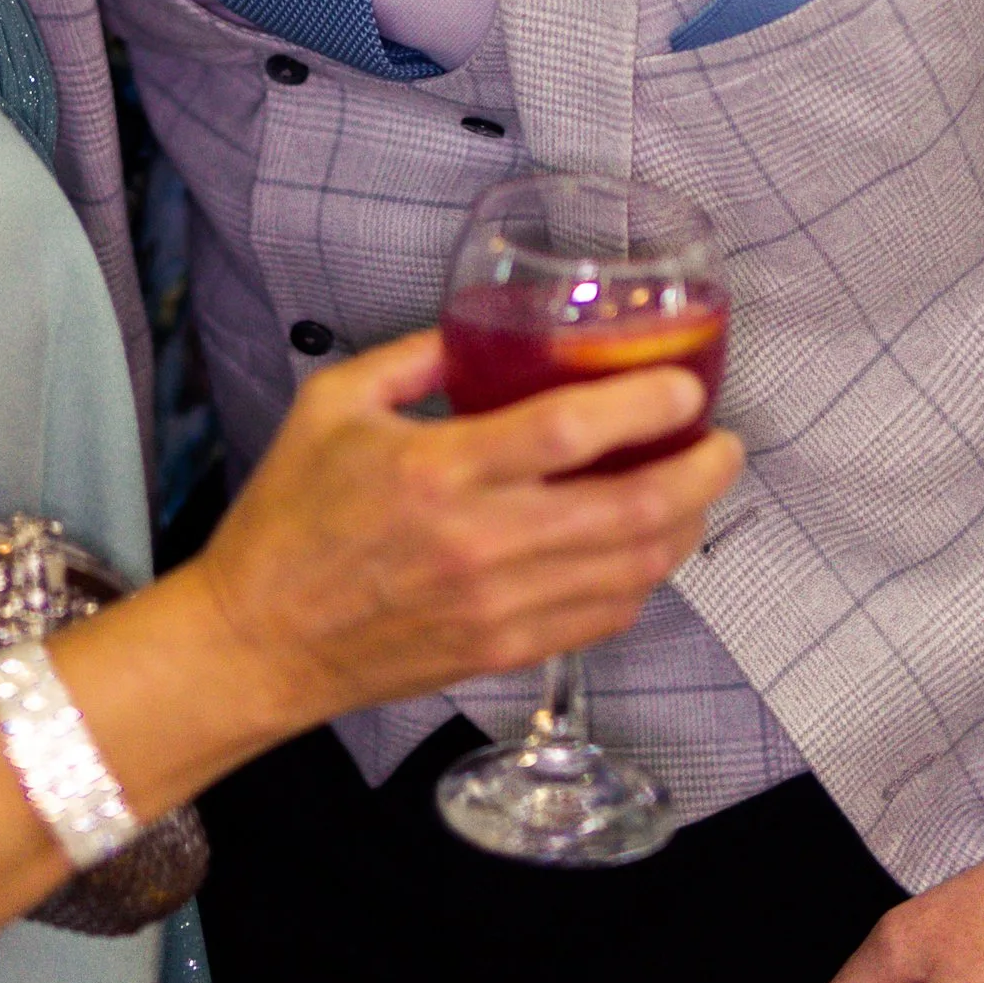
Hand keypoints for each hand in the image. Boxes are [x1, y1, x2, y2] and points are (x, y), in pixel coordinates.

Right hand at [193, 329, 742, 732]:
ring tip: (697, 490)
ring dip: (684, 528)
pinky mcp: (505, 652)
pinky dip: (642, 580)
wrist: (260, 639)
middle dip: (699, 473)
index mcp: (437, 470)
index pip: (570, 433)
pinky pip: (603, 617)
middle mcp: (481, 544)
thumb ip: (414, 358)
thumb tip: (482, 330)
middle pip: (630, 511)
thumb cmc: (287, 517)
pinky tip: (645, 548)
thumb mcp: (333, 404)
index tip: (685, 384)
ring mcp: (501, 608)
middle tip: (723, 443)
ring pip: (632, 571)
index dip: (643, 406)